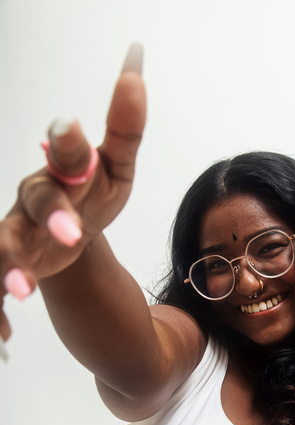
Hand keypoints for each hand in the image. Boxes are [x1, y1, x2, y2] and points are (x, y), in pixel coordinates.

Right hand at [0, 43, 145, 340]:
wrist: (70, 228)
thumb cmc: (91, 192)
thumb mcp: (116, 167)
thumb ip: (124, 129)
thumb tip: (137, 73)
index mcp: (61, 172)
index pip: (63, 156)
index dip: (68, 148)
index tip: (73, 134)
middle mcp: (33, 201)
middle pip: (32, 202)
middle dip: (50, 215)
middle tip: (72, 235)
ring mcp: (19, 235)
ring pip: (3, 245)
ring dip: (8, 266)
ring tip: (19, 291)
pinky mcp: (15, 266)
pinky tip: (3, 338)